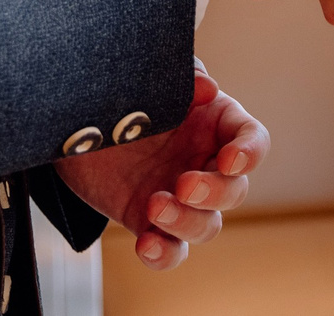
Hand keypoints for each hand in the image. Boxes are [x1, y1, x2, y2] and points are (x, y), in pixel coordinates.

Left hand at [56, 60, 261, 269]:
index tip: (229, 160)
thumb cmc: (129, 96)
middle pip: (235, 191)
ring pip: (207, 226)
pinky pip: (170, 250)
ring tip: (155, 207)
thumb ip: (182, 79)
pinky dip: (163, 254)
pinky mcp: (151, 223)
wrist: (81, 125)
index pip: (252, 141)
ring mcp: (181, 199)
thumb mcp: (153, 80)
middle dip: (215, 192)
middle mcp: (205, 164)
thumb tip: (206, 87)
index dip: (249, 153)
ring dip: (187, 222)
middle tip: (185, 184)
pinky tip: (146, 245)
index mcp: (216, 125)